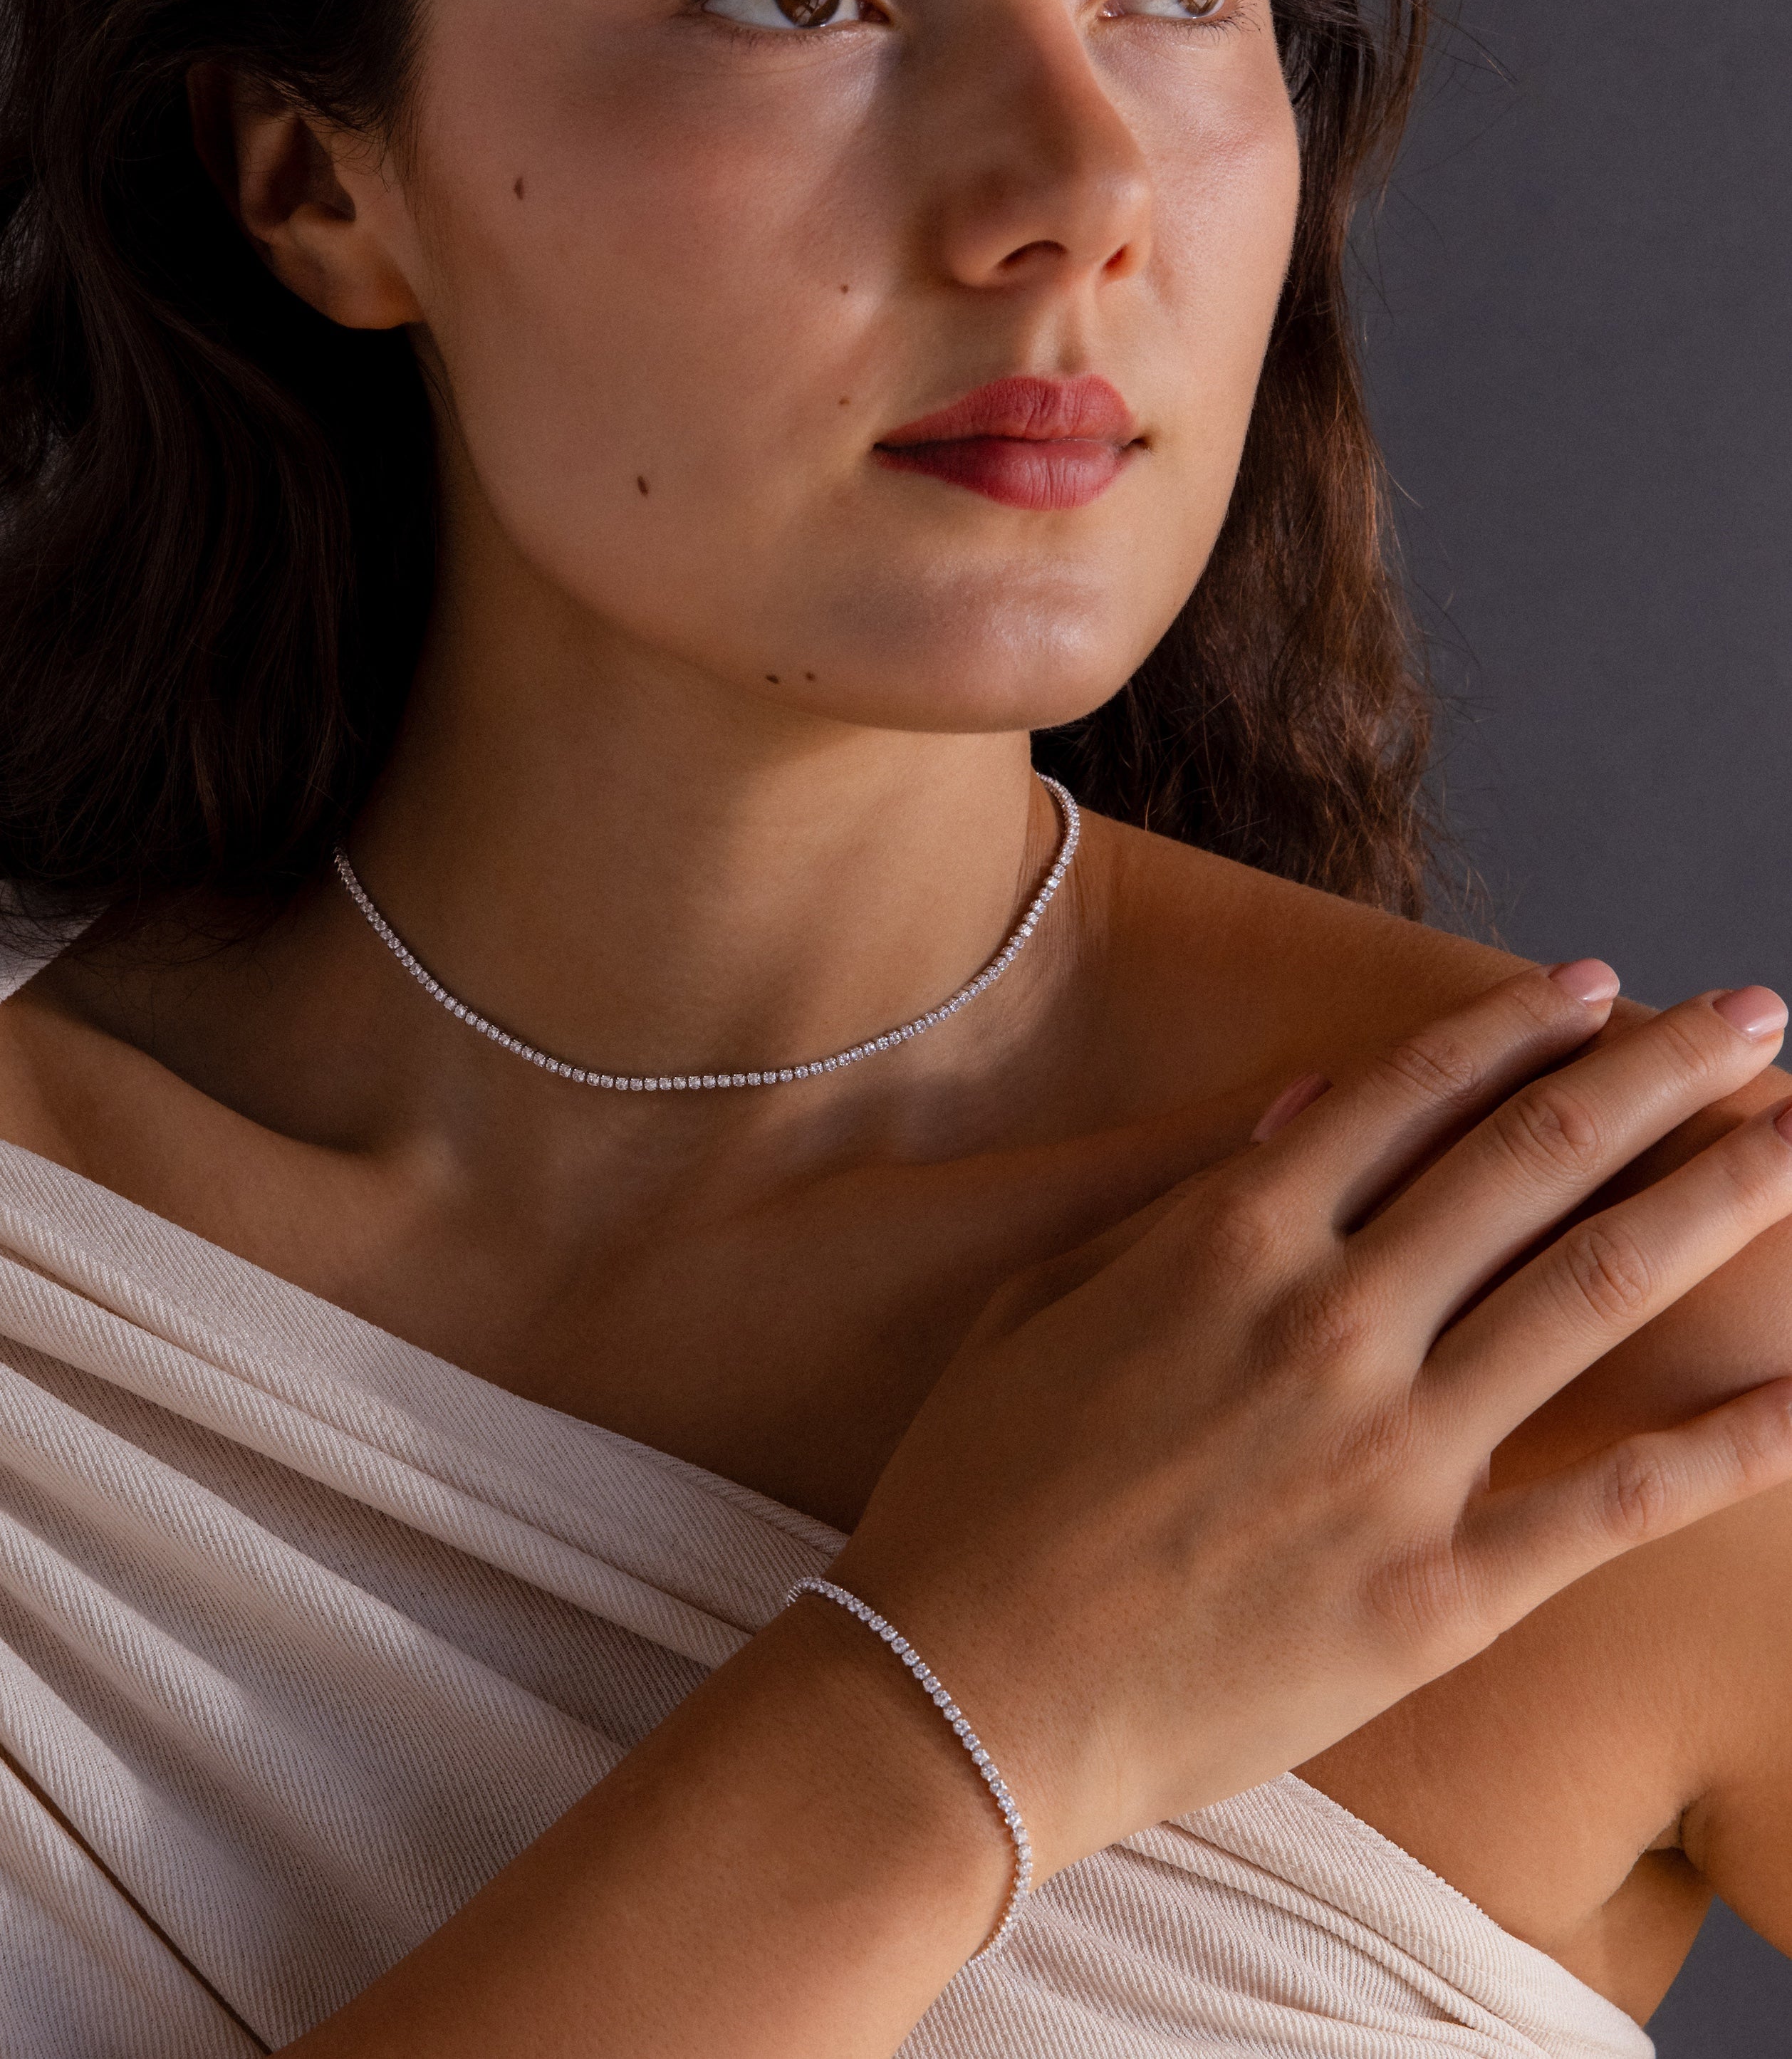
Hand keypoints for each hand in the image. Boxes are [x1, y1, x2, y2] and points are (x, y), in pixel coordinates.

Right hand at [830, 962, 1791, 1883]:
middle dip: (1659, 1074)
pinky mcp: (1436, 1594)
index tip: (1598, 984)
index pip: (1407, 1097)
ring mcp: (1394, 1458)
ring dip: (1717, 1202)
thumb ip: (1178, 1197)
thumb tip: (1306, 1107)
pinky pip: (1614, 1502)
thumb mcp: (1045, 1300)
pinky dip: (1727, 1444)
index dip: (1515, 1028)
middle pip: (1531, 1163)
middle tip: (1759, 1019)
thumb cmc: (977, 1486)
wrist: (963, 1690)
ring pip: (1593, 1294)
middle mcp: (1329, 1323)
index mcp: (1224, 1243)